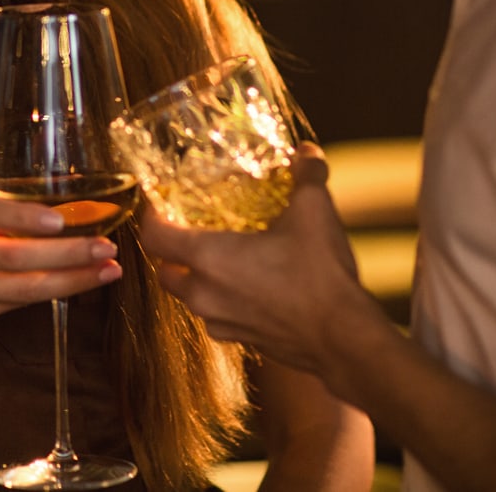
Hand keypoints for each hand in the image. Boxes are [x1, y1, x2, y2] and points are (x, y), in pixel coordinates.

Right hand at [0, 193, 122, 346]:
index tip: (60, 221)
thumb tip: (52, 217)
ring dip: (68, 279)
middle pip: (11, 255)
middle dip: (65, 253)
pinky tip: (74, 286)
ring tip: (106, 269)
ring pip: (18, 288)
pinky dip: (45, 294)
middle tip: (105, 247)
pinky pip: (8, 306)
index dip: (21, 218)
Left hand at [137, 142, 373, 376]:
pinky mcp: (243, 342)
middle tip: (189, 232)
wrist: (344, 338)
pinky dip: (223, 303)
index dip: (150, 217)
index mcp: (208, 258)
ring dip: (196, 280)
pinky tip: (249, 290)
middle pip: (165, 272)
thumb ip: (306, 175)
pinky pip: (218, 319)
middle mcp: (204, 294)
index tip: (159, 205)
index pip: (153, 237)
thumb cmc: (320, 274)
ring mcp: (222, 322)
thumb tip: (306, 152)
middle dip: (171, 253)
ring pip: (190, 299)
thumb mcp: (314, 210)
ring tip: (222, 260)